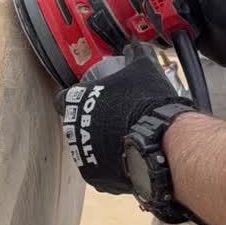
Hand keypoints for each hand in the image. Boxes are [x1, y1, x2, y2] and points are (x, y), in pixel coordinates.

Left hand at [59, 53, 189, 194]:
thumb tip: (136, 46)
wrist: (161, 141)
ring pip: (87, 148)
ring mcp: (83, 155)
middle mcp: (73, 130)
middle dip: (91, 122)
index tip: (91, 98)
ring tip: (124, 138)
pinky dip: (111, 164)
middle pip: (76, 124)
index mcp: (77, 102)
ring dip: (100, 144)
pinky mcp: (97, 177)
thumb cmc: (147, 102)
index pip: (64, 98)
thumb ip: (135, 54)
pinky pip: (101, 169)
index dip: (77, 97)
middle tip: (114, 119)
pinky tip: (128, 154)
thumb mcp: (142, 68)